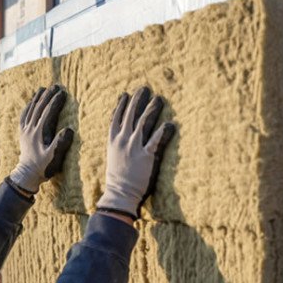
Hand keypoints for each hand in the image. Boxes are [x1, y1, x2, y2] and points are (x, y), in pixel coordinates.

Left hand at [8, 84, 74, 193]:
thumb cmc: (43, 167)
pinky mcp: (22, 133)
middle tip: (56, 86)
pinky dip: (28, 107)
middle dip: (48, 95)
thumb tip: (68, 129)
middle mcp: (30, 129)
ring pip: (30, 109)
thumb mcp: (54, 157)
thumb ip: (60, 143)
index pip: (48, 112)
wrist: (27, 174)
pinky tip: (31, 102)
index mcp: (39, 133)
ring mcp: (25, 130)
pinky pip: (24, 116)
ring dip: (37, 98)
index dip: (55, 101)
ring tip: (44, 88)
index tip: (63, 92)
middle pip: (39, 108)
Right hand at [96, 86, 176, 218]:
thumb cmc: (117, 179)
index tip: (126, 94)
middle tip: (145, 88)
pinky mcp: (147, 156)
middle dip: (138, 100)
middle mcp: (123, 141)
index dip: (121, 105)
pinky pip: (156, 140)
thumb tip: (124, 136)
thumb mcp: (113, 158)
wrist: (120, 194)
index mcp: (113, 141)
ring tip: (158, 99)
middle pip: (130, 115)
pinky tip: (170, 124)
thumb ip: (118, 145)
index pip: (116, 118)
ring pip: (143, 122)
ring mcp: (134, 147)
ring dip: (151, 109)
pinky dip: (163, 131)